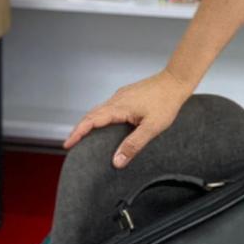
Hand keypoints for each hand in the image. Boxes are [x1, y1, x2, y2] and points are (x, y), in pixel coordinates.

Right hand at [62, 70, 191, 166]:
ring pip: (99, 109)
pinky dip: (99, 116)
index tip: (68, 144)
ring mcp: (122, 96)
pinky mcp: (127, 95)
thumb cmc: (166, 102)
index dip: (78, 133)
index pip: (92, 120)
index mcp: (120, 107)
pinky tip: (103, 124)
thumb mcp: (151, 128)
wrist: (175, 81)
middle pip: (91, 114)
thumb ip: (133, 145)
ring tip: (82, 136)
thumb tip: (116, 162)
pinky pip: (107, 106)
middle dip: (79, 129)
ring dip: (89, 122)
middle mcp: (117, 99)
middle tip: (71, 143)